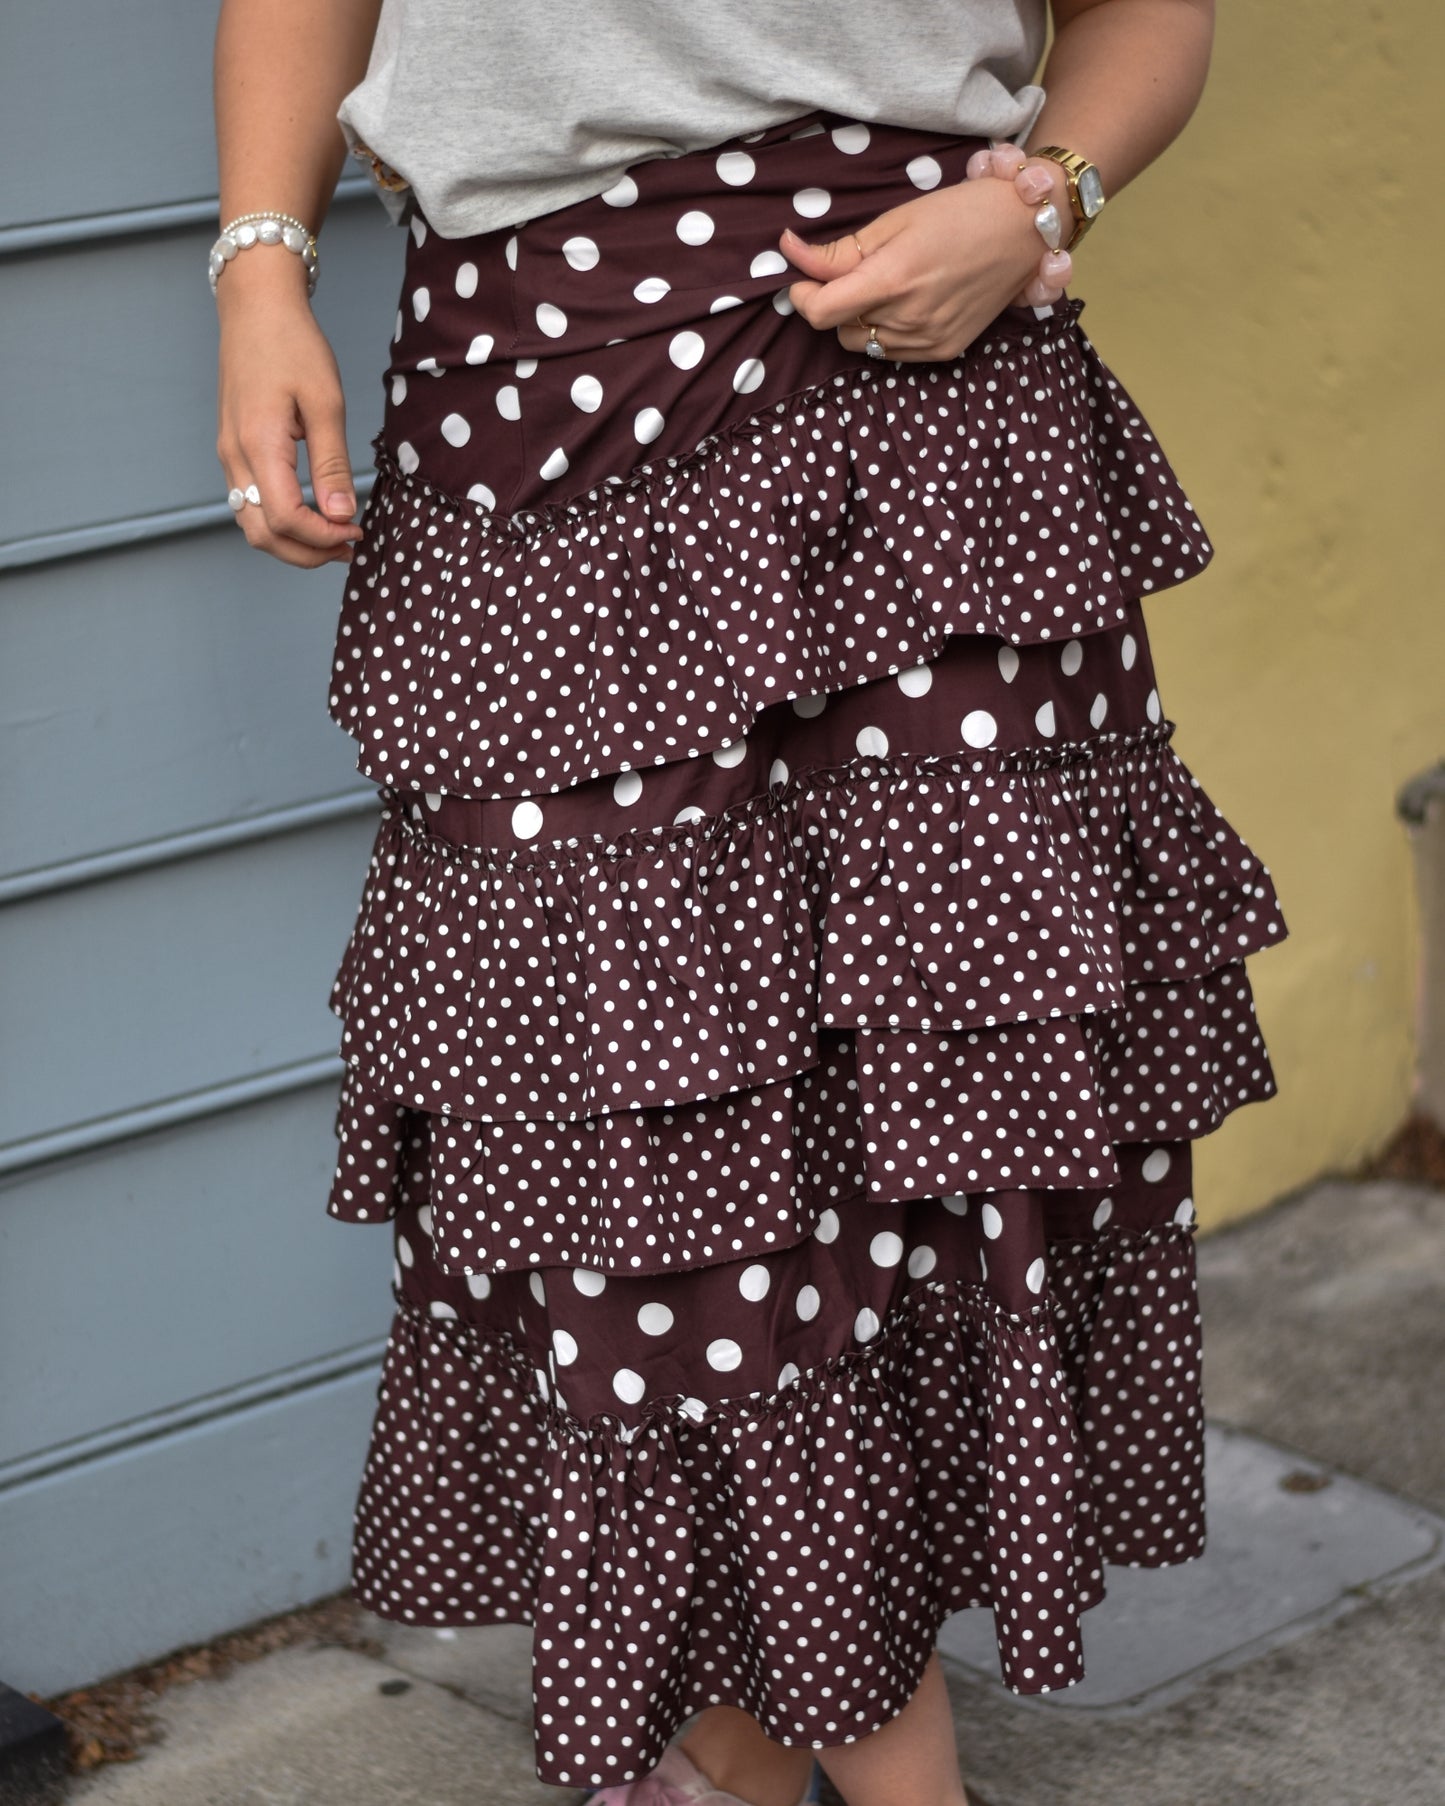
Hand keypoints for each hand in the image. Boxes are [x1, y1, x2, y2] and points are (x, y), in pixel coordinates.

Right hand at [215, 251, 362, 567]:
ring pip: (252, 524)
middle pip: (263, 535)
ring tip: (334, 537)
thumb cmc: (291, 344)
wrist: (255, 306)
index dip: (322, 538)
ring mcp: (228, 454)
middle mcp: (234, 456)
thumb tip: (341, 514)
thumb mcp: (325, 402)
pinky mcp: (232, 449)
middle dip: (307, 553)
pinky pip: (250, 503)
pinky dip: (279, 522)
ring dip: (292, 542)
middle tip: (348, 547)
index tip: (355, 531)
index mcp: (258, 445)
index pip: (285, 519)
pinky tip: (312, 514)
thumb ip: (332, 464)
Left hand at [780, 171, 1050, 363]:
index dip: (803, 297)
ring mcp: (927, 340)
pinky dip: (889, 333)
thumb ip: (838, 251)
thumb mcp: (893, 221)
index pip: (820, 312)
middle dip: (837, 305)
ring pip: (865, 346)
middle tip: (858, 274)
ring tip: (889, 287)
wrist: (1023, 230)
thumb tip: (789, 252)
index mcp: (891, 280)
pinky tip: (911, 303)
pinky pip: (893, 353)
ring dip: (863, 321)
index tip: (806, 281)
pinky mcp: (943, 351)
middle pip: (840, 330)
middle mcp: (908, 318)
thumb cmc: (959, 213)